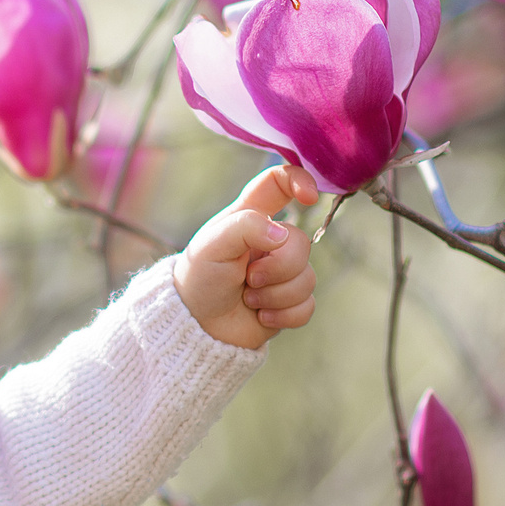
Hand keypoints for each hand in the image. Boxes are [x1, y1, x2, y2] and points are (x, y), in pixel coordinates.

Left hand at [177, 165, 319, 349]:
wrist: (196, 326)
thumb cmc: (199, 278)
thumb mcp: (211, 245)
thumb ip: (246, 228)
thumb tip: (282, 235)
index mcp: (251, 217)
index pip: (278, 182)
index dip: (299, 179)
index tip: (308, 197)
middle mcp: (271, 241)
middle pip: (301, 243)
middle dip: (277, 268)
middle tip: (248, 279)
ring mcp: (282, 272)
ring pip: (307, 279)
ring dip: (275, 295)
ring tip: (248, 298)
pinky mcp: (288, 302)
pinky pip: (307, 306)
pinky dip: (283, 316)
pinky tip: (260, 316)